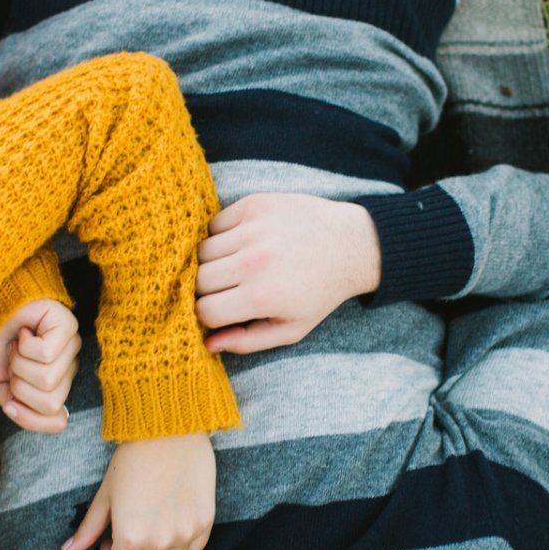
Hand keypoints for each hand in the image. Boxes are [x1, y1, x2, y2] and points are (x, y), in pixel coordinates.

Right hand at [0, 299, 80, 432]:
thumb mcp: (3, 390)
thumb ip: (26, 414)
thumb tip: (61, 422)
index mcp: (57, 387)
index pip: (57, 421)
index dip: (28, 415)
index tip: (9, 399)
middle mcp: (69, 368)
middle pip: (51, 402)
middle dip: (20, 386)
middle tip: (13, 364)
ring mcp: (72, 346)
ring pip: (48, 379)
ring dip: (20, 363)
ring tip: (17, 347)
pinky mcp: (67, 325)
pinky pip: (47, 354)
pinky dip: (25, 346)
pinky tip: (24, 333)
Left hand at [60, 434, 214, 549]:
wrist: (170, 431)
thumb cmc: (133, 459)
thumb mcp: (106, 494)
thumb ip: (89, 528)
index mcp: (130, 537)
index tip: (109, 541)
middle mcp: (159, 542)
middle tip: (129, 525)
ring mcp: (185, 534)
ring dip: (156, 549)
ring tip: (152, 519)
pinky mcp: (205, 523)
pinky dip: (182, 542)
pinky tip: (173, 519)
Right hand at [194, 193, 381, 354]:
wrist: (351, 244)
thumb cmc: (320, 292)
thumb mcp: (291, 329)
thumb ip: (248, 341)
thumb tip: (208, 344)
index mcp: (261, 297)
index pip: (204, 310)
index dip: (209, 316)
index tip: (221, 312)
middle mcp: (253, 262)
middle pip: (197, 280)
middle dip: (208, 290)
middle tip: (229, 289)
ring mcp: (252, 230)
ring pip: (201, 251)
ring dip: (212, 262)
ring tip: (236, 266)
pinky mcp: (254, 205)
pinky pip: (214, 224)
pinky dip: (221, 235)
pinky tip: (243, 243)